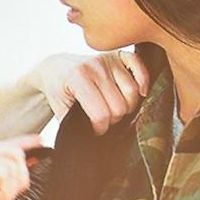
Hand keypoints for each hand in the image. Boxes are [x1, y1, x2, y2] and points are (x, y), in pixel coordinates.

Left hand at [28, 51, 149, 133]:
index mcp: (78, 79)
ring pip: (133, 91)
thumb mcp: (59, 107)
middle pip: (120, 106)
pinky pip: (140, 66)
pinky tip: (139, 93)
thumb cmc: (58, 88)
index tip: (96, 130)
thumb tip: (85, 143)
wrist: (56, 67)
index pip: (101, 113)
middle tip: (104, 120)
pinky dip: (143, 81)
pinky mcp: (118, 55)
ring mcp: (108, 59)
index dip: (100, 128)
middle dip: (113, 119)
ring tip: (115, 109)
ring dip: (128, 106)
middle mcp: (95, 67)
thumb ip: (72, 123)